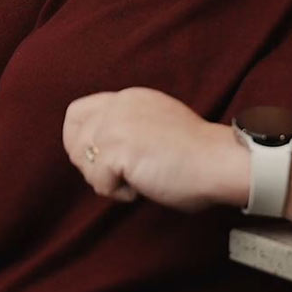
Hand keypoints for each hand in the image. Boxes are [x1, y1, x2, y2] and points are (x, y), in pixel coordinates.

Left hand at [62, 87, 247, 211]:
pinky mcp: (119, 149)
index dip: (78, 141)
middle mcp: (118, 106)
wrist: (217, 160)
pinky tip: (143, 186)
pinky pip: (99, 182)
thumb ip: (127, 127)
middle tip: (118, 176)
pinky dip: (118, 193)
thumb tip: (98, 152)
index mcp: (127, 98)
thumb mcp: (155, 124)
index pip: (76, 113)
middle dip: (89, 164)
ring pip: (84, 163)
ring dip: (107, 181)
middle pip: (74, 140)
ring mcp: (116, 126)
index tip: (97, 160)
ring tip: (138, 181)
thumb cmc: (195, 154)